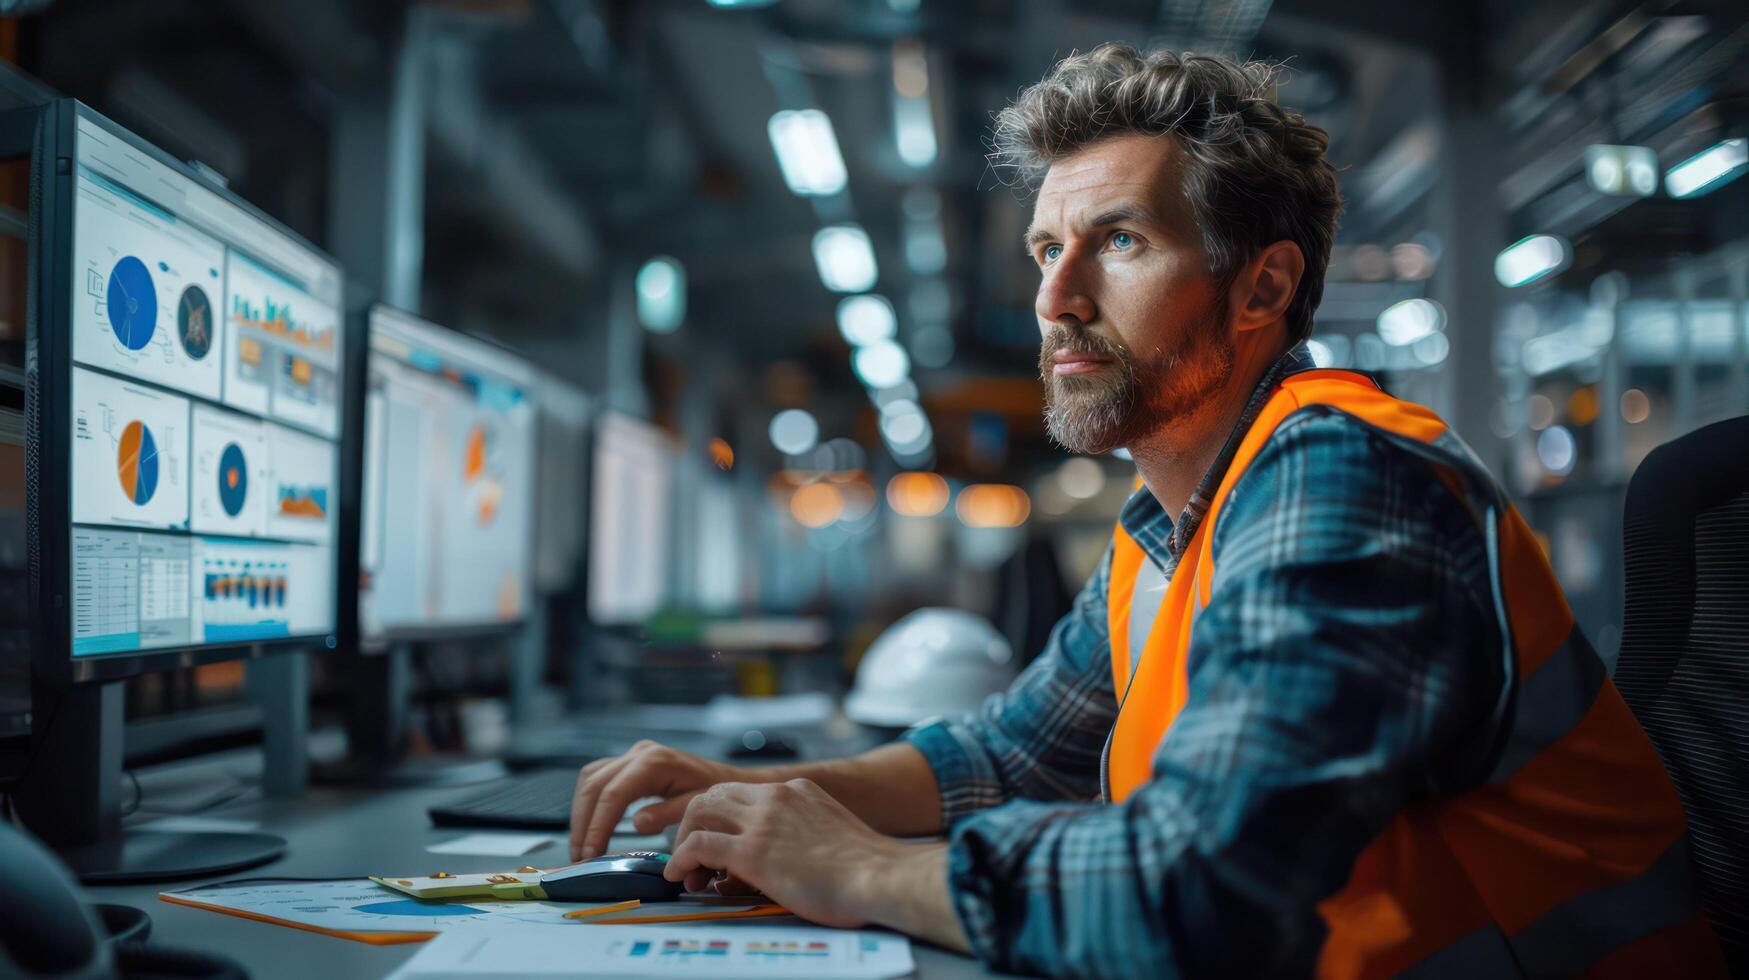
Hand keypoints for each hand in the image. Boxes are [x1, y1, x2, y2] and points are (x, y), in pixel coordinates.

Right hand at [568, 740, 749, 860]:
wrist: (730, 780)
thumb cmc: (717, 795)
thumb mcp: (698, 807)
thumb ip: (669, 814)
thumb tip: (636, 823)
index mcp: (655, 762)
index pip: (613, 795)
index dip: (597, 826)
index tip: (589, 855)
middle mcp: (639, 753)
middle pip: (594, 786)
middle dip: (582, 823)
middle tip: (579, 857)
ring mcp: (633, 755)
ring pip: (590, 779)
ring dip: (580, 813)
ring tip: (580, 847)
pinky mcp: (630, 763)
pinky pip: (598, 778)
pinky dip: (589, 803)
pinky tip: (589, 827)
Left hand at [662, 778, 907, 928]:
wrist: (882, 876)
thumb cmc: (867, 868)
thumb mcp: (831, 831)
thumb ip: (805, 832)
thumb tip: (787, 857)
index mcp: (796, 791)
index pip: (739, 791)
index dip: (717, 815)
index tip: (712, 840)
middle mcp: (776, 797)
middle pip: (712, 795)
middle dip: (693, 823)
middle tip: (690, 855)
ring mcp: (763, 822)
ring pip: (698, 813)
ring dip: (683, 841)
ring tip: (684, 869)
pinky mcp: (752, 851)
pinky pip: (698, 846)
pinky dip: (680, 860)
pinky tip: (680, 877)